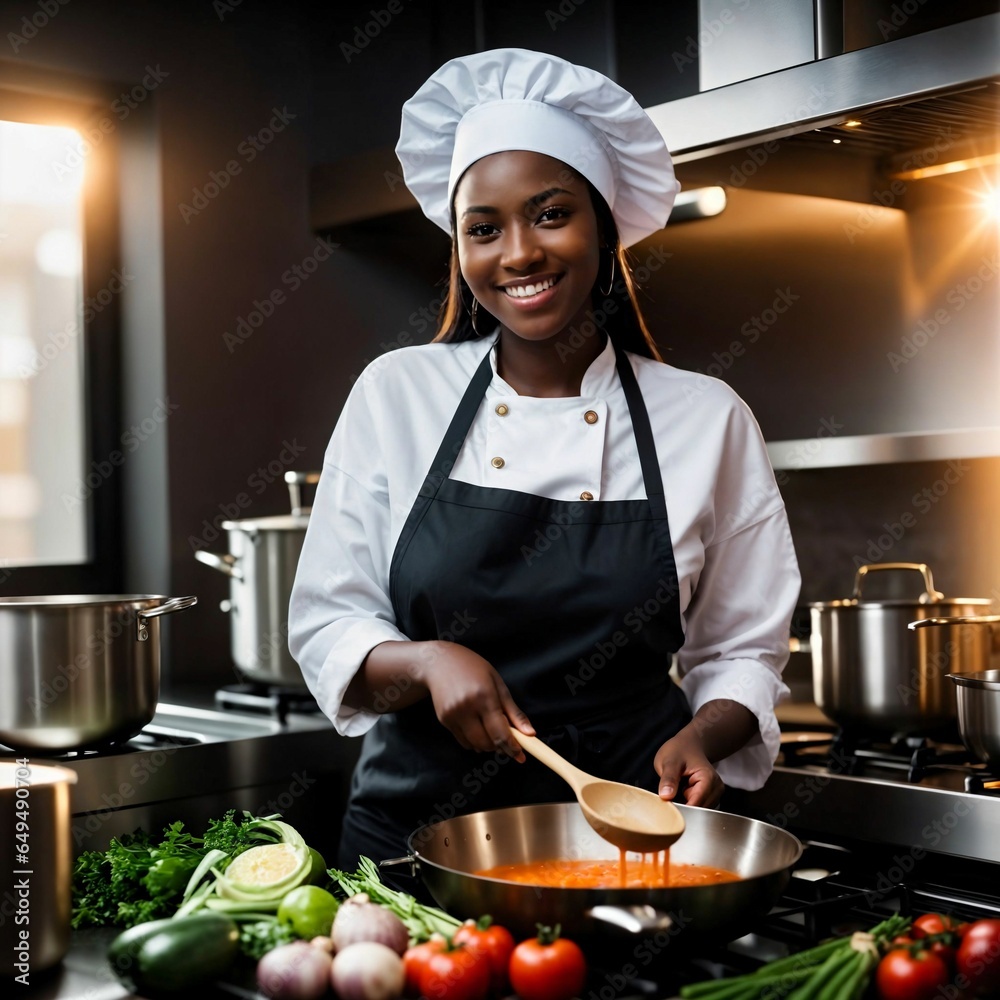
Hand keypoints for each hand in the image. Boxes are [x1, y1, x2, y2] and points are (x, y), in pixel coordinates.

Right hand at [419, 642, 534, 758]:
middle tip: (509, 743)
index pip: (500, 731)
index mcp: (484, 696)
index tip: (521, 756)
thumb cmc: (472, 668)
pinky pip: (463, 741)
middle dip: (500, 748)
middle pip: (487, 743)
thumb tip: (530, 733)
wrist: (438, 662)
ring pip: (474, 745)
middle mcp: (466, 708)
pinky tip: (478, 728)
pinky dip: (474, 741)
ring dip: (487, 746)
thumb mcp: (497, 683)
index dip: (512, 747)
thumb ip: (513, 711)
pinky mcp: (444, 721)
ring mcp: (453, 715)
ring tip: (492, 732)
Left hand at [653, 727, 723, 807]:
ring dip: (683, 806)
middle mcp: (716, 789)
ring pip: (696, 812)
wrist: (689, 745)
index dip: (680, 808)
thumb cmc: (680, 750)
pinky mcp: (709, 798)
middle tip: (668, 796)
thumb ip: (669, 779)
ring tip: (675, 791)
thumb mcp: (670, 761)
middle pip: (698, 811)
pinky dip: (686, 805)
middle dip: (681, 808)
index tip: (666, 806)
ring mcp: (714, 795)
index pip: (696, 805)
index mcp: (708, 779)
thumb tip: (666, 796)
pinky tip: (680, 794)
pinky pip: (696, 809)